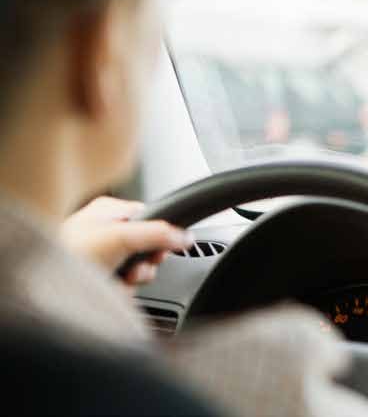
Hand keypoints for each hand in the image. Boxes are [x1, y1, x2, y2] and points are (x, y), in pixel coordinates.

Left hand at [60, 196, 193, 285]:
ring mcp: (101, 257)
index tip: (162, 248)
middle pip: (147, 247)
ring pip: (137, 269)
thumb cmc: (68, 253)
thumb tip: (186, 237)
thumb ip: (159, 234)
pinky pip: (124, 285)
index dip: (160, 235)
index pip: (151, 217)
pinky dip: (122, 291)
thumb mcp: (122, 236)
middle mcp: (104, 231)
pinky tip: (111, 290)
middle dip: (146, 263)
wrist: (45, 287)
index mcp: (108, 211)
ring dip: (134, 280)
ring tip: (121, 281)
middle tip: (136, 268)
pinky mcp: (98, 279)